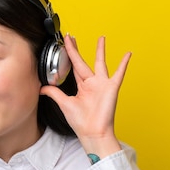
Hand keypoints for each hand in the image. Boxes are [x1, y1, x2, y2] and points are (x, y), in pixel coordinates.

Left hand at [40, 35, 131, 157]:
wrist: (92, 133)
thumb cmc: (81, 122)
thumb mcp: (64, 104)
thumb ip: (54, 93)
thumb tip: (42, 88)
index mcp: (82, 87)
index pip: (73, 67)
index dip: (68, 55)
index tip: (64, 43)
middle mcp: (92, 84)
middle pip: (82, 61)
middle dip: (76, 49)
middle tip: (71, 36)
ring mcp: (102, 84)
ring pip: (100, 63)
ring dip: (100, 50)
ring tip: (101, 38)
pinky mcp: (111, 88)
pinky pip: (119, 73)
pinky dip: (124, 64)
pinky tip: (128, 54)